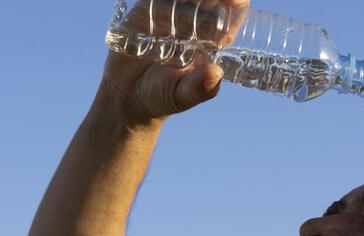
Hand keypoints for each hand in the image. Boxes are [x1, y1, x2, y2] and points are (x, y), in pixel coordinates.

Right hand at [100, 0, 249, 122]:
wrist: (127, 95)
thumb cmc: (162, 97)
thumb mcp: (180, 96)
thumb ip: (197, 89)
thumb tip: (215, 73)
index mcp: (214, 38)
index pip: (233, 12)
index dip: (236, 2)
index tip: (232, 0)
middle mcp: (196, 21)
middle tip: (198, 1)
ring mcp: (173, 11)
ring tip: (171, 4)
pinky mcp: (147, 7)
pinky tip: (154, 2)